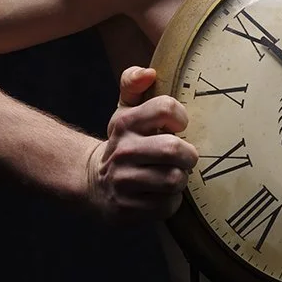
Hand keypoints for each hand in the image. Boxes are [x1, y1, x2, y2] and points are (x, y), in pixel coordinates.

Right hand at [85, 66, 198, 221]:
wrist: (93, 181)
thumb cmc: (125, 142)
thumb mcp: (126, 110)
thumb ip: (133, 83)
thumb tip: (148, 72)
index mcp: (125, 122)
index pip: (166, 108)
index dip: (181, 118)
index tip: (179, 126)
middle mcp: (123, 150)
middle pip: (175, 149)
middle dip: (188, 155)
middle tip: (184, 157)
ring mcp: (123, 181)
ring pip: (174, 179)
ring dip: (180, 179)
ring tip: (171, 175)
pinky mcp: (126, 209)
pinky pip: (167, 205)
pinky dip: (171, 201)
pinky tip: (160, 194)